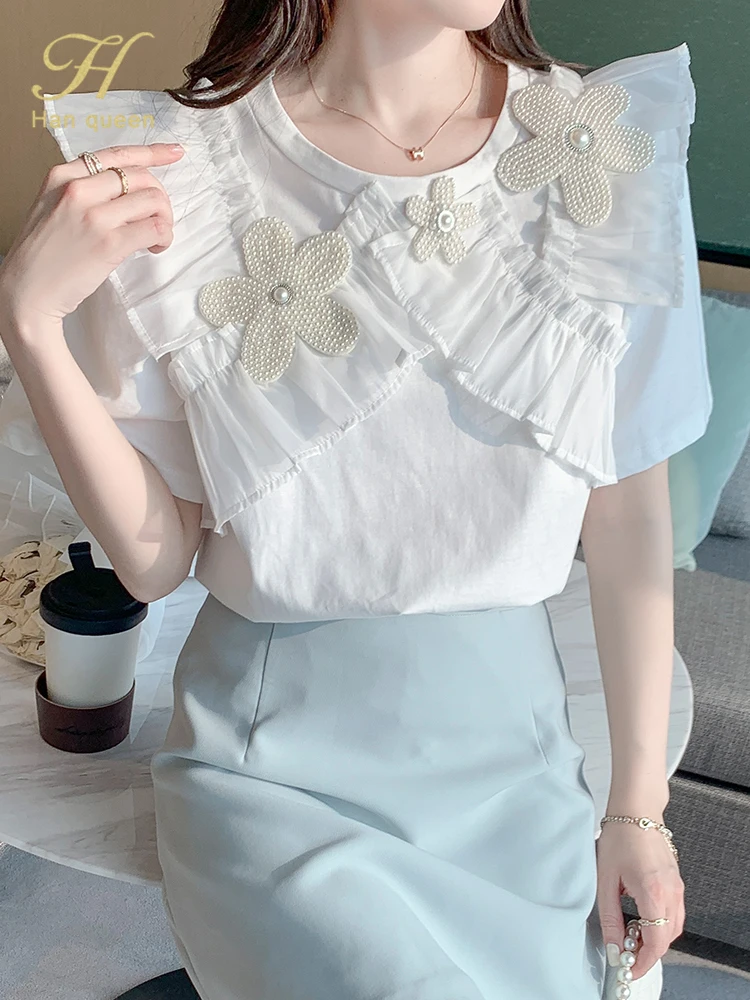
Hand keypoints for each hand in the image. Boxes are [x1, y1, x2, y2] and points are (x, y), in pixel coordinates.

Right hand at [0, 142, 183, 331]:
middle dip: (159, 198)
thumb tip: (125, 188)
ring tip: (155, 238)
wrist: (27, 290)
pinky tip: (155, 247)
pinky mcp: (110, 243)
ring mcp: (94, 216)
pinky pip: (155, 228)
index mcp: (62, 175)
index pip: (117, 154)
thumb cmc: (43, 254)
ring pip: (153, 200)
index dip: (152, 153)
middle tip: (158, 220)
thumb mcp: (52, 206)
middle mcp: (78, 189)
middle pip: (141, 177)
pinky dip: (164, 237)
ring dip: (165, 219)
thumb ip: (83, 190)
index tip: (175, 153)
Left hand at [596, 817, 684, 981]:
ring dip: (655, 938)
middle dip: (648, 952)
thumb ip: (610, 917)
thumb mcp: (606, 879)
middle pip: (667, 938)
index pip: (657, 942)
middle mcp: (672, 892)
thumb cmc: (619, 837)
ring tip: (630, 934)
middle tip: (626, 953)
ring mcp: (677, 887)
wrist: (636, 810)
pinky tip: (640, 917)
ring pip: (673, 927)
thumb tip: (615, 945)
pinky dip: (661, 923)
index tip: (630, 969)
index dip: (644, 961)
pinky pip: (674, 913)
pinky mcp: (677, 881)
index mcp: (654, 893)